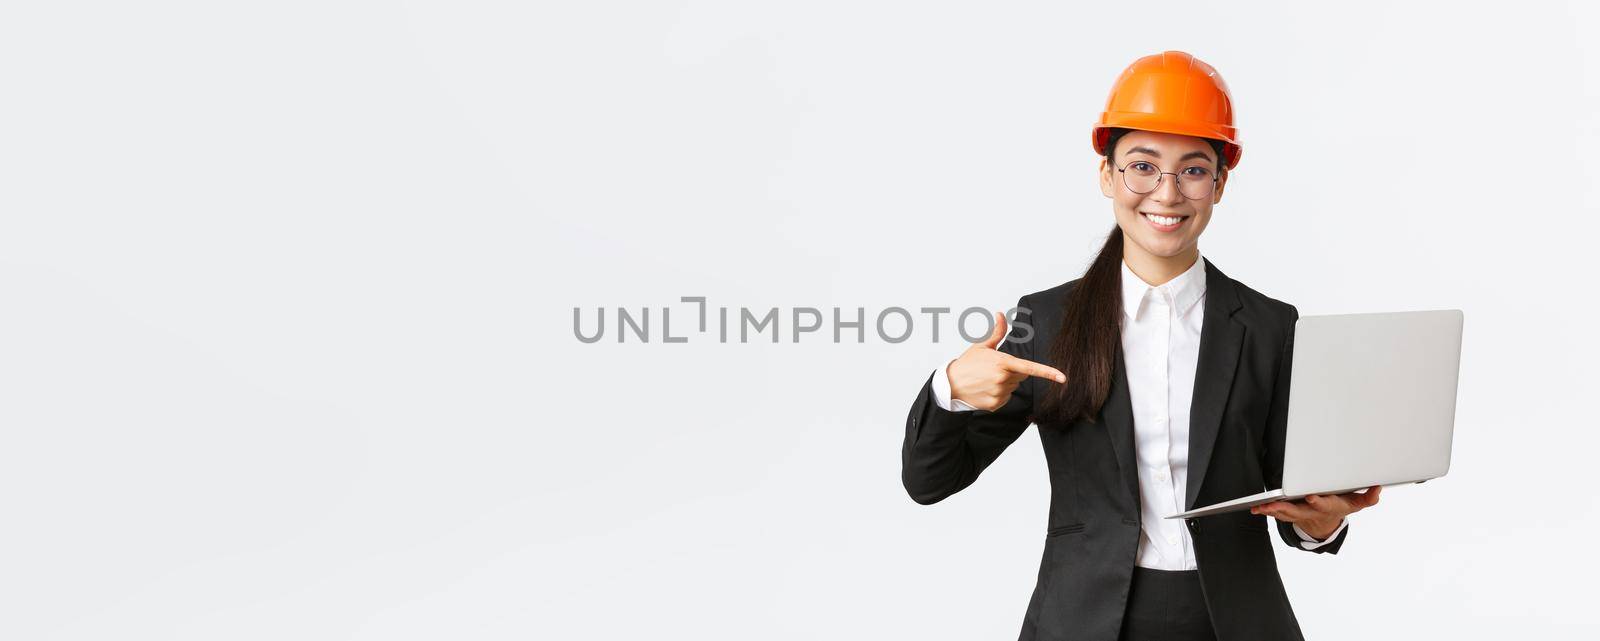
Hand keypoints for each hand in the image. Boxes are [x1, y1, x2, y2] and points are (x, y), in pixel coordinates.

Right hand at [946, 311, 1065, 411]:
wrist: (950, 385)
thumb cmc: (967, 363)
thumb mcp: (982, 346)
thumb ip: (997, 332)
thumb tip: (1000, 314)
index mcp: (1002, 362)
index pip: (1030, 367)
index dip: (1048, 373)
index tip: (1062, 378)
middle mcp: (1003, 378)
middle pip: (1021, 375)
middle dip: (1013, 371)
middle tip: (994, 369)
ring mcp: (999, 393)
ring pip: (1013, 387)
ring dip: (1005, 383)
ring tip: (987, 380)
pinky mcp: (995, 404)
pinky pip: (1006, 398)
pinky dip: (999, 394)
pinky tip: (985, 389)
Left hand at [1251, 485, 1381, 539]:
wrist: (1327, 522)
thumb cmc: (1341, 505)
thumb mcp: (1357, 502)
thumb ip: (1368, 497)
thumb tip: (1378, 487)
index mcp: (1329, 507)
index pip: (1324, 505)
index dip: (1318, 502)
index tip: (1311, 497)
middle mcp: (1312, 512)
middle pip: (1298, 512)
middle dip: (1286, 509)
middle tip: (1274, 505)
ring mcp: (1299, 514)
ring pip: (1284, 514)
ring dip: (1272, 511)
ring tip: (1260, 507)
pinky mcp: (1289, 513)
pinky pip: (1277, 513)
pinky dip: (1266, 511)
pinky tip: (1256, 507)